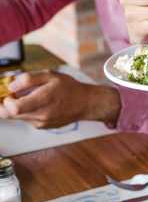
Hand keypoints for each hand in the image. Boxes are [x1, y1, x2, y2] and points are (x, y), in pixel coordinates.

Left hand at [0, 71, 120, 128]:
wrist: (86, 103)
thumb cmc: (70, 88)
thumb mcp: (51, 75)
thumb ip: (28, 79)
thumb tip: (10, 86)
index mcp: (44, 100)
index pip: (13, 108)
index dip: (5, 101)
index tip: (8, 93)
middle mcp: (41, 115)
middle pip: (10, 115)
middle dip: (6, 104)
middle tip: (11, 95)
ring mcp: (41, 123)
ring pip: (18, 117)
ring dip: (17, 107)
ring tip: (29, 96)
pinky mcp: (42, 127)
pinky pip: (27, 119)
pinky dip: (27, 111)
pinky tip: (38, 103)